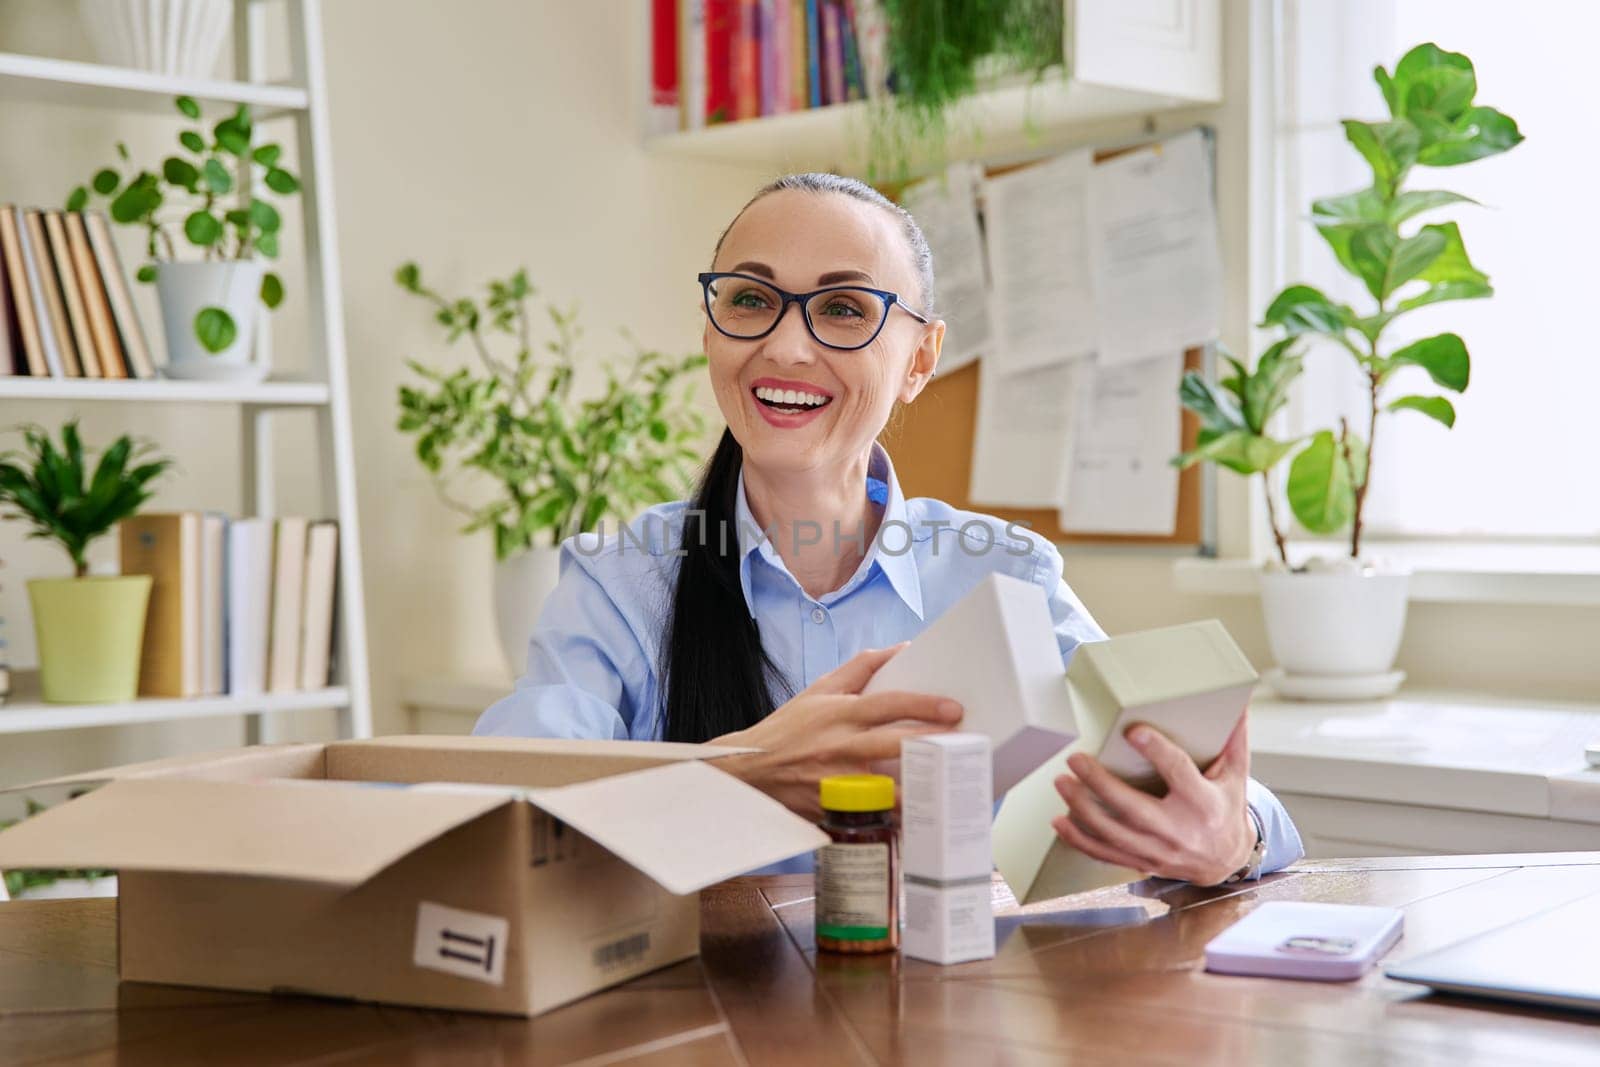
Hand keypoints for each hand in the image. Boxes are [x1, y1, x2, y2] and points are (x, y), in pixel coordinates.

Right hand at [711, 645, 962, 819]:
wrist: (749, 770)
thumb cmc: (789, 729)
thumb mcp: (820, 690)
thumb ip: (861, 667)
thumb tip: (902, 648)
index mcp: (840, 714)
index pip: (887, 705)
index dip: (922, 705)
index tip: (954, 708)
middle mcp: (841, 747)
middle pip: (894, 745)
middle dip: (933, 744)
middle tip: (965, 744)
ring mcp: (839, 783)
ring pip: (890, 789)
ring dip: (922, 788)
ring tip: (953, 786)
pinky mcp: (836, 810)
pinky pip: (875, 817)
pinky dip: (899, 818)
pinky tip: (924, 818)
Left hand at [1050, 714, 1255, 885]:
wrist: (1226, 860)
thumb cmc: (1226, 808)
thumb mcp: (1235, 775)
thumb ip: (1233, 740)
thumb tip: (1238, 702)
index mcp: (1204, 803)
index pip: (1178, 772)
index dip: (1156, 751)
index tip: (1133, 730)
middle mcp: (1180, 830)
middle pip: (1134, 808)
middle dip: (1101, 784)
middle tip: (1075, 759)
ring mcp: (1159, 851)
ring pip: (1114, 833)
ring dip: (1082, 809)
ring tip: (1061, 782)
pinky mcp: (1143, 861)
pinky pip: (1106, 854)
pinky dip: (1079, 840)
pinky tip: (1059, 821)